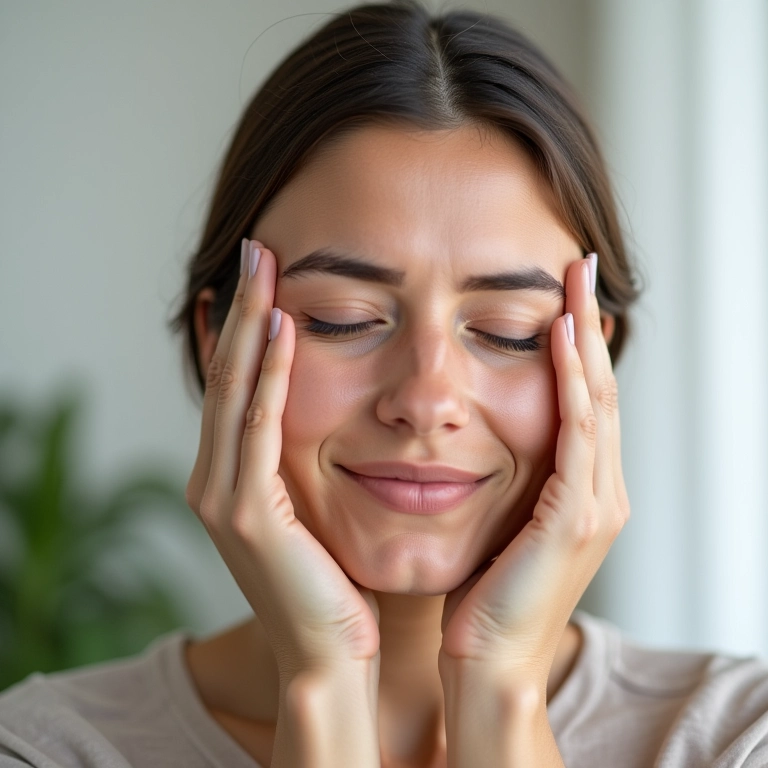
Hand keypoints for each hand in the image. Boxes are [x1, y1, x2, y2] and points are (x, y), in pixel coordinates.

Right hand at [185, 239, 380, 677]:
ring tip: (261, 267)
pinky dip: (267, 377)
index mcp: (230, 473)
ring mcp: (222, 497)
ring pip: (232, 391)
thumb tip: (333, 407)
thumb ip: (304, 455)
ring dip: (246, 326)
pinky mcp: (247, 516)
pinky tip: (279, 329)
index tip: (259, 272)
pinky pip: (258, 429)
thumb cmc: (333, 577)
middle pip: (225, 374)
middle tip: (254, 246)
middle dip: (238, 308)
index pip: (233, 383)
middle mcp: (214, 478)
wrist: (330, 652)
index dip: (240, 325)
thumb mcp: (313, 501)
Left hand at [439, 253, 629, 684]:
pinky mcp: (575, 519)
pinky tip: (562, 339)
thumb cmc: (484, 593)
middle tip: (580, 266)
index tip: (563, 292)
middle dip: (589, 325)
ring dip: (585, 339)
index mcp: (581, 490)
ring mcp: (595, 505)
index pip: (585, 400)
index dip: (577, 344)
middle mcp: (600, 491)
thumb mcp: (500, 521)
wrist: (488, 661)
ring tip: (575, 283)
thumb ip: (507, 478)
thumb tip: (475, 434)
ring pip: (597, 401)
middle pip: (599, 389)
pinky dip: (574, 383)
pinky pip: (580, 434)